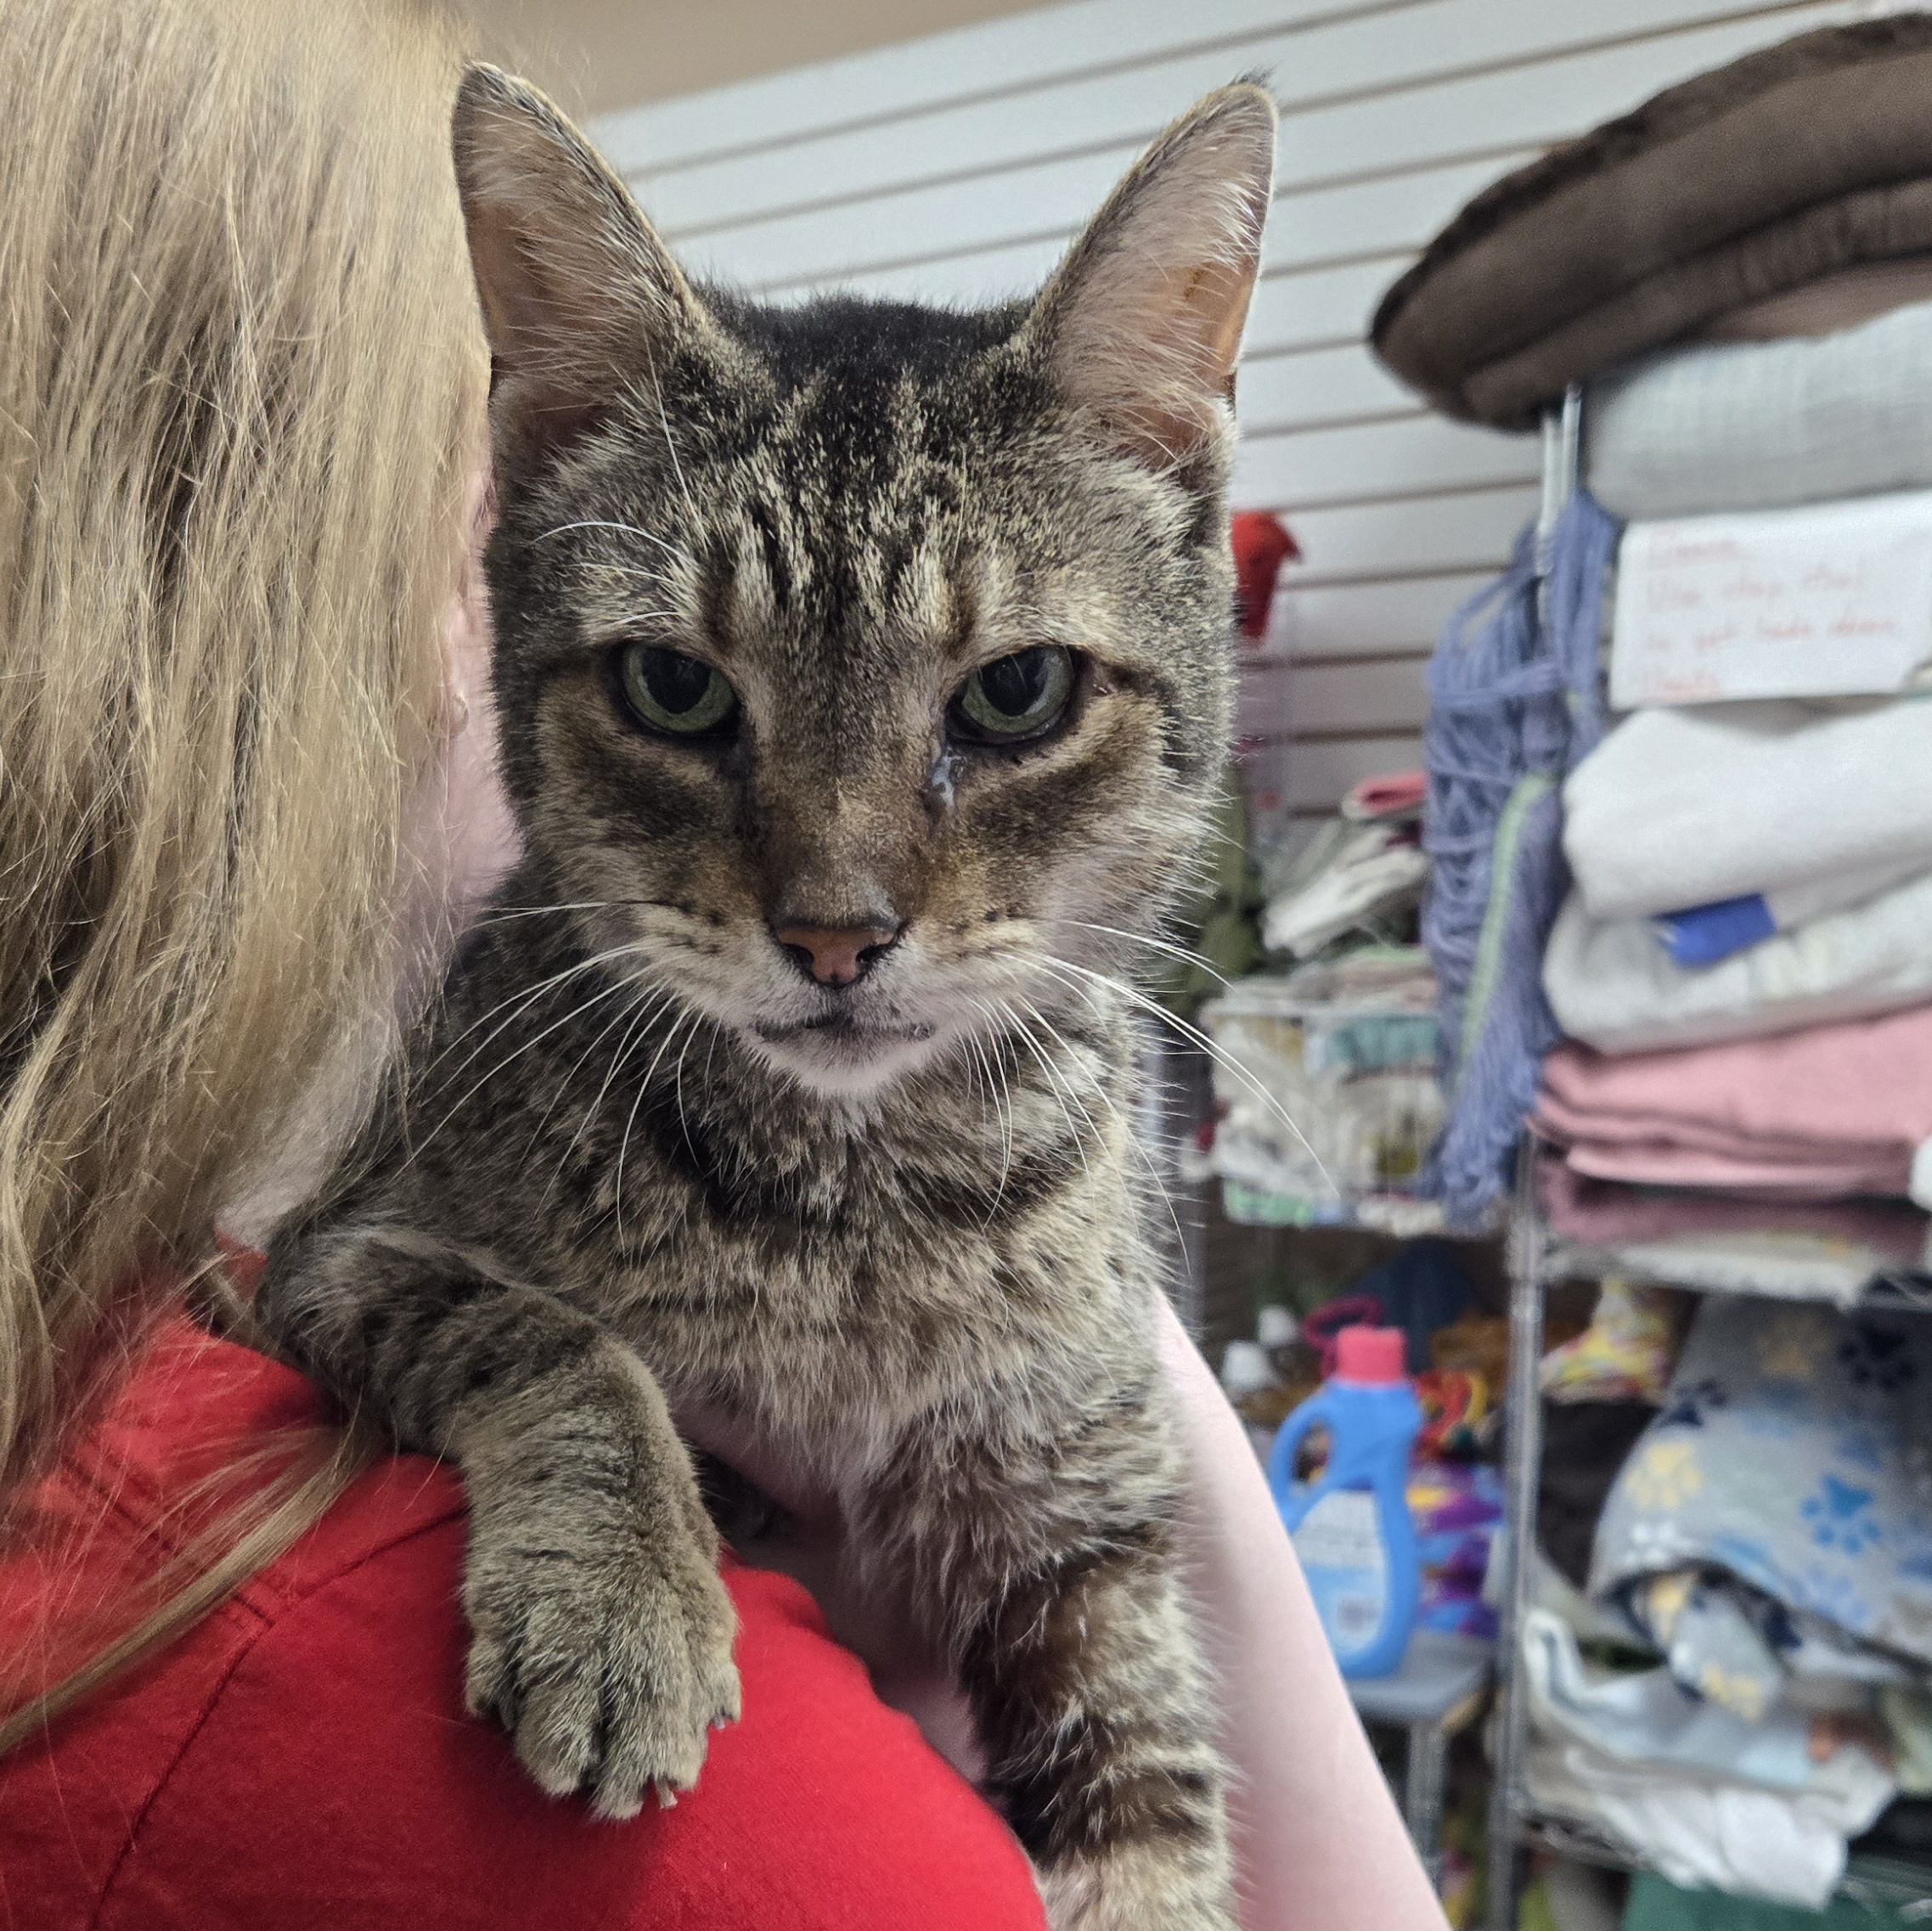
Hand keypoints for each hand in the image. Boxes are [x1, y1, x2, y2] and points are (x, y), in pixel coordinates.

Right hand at [460, 1457, 740, 1817]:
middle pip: (627, 1708)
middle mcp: (624, 1602)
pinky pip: (496, 1666)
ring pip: (558, 1703)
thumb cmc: (637, 1489)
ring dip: (559, 1751)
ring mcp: (558, 1598)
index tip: (671, 1786)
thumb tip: (724, 1711)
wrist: (564, 1411)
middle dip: (620, 1768)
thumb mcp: (693, 1546)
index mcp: (681, 1589)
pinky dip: (499, 1700)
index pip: (688, 1687)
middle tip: (614, 1802)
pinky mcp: (500, 1589)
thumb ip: (705, 1627)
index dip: (676, 1744)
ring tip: (561, 1776)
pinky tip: (502, 1714)